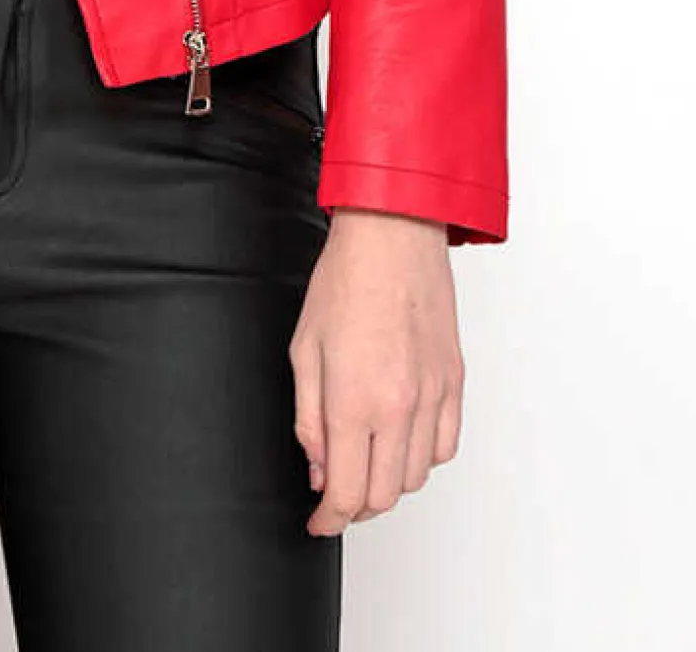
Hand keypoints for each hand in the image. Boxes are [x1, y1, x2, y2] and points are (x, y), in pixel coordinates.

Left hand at [290, 206, 463, 534]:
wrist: (393, 236)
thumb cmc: (344, 281)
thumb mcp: (303, 349)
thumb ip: (308, 417)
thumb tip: (316, 466)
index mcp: (354, 401)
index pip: (345, 491)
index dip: (328, 518)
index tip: (319, 522)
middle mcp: (399, 408)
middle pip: (383, 496)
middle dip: (355, 506)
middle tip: (336, 495)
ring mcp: (432, 397)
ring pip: (416, 477)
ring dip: (389, 482)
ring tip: (365, 463)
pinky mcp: (454, 383)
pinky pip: (445, 447)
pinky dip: (423, 457)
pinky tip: (401, 440)